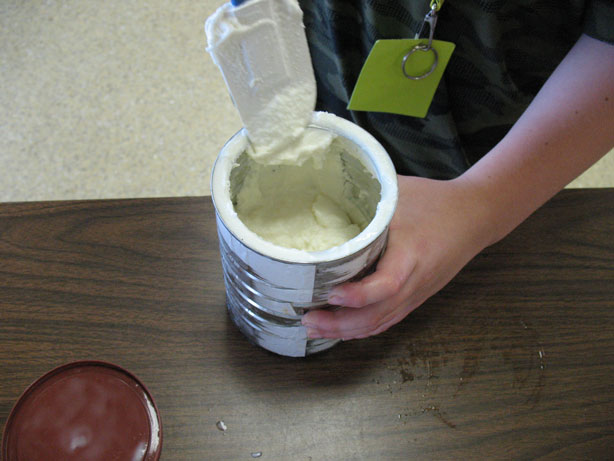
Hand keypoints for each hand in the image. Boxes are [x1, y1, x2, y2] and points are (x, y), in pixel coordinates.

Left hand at [301, 174, 491, 339]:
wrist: (476, 216)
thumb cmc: (434, 200)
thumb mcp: (399, 191)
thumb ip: (364, 194)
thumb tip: (322, 188)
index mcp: (412, 253)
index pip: (387, 284)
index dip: (359, 295)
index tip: (331, 294)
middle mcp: (415, 280)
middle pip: (378, 315)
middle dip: (340, 324)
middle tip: (307, 319)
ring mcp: (417, 293)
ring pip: (381, 323)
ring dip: (347, 331)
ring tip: (315, 328)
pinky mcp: (417, 297)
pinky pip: (389, 320)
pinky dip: (364, 329)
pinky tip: (342, 329)